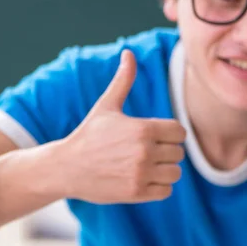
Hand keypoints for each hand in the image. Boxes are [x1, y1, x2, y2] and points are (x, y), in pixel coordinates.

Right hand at [58, 49, 186, 202]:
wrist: (66, 167)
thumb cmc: (88, 135)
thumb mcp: (106, 106)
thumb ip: (123, 80)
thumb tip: (128, 52)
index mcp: (143, 128)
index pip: (179, 132)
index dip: (170, 134)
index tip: (156, 136)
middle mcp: (144, 152)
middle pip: (178, 153)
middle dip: (166, 152)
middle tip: (147, 152)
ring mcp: (140, 174)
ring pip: (175, 173)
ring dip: (165, 171)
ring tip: (147, 167)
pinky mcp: (136, 193)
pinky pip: (166, 191)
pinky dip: (158, 187)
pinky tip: (142, 179)